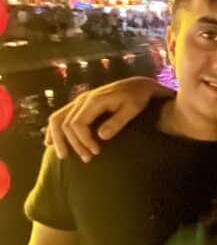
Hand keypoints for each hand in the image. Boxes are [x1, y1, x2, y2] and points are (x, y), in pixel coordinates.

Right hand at [44, 77, 170, 160]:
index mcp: (94, 101)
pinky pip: (60, 116)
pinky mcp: (80, 104)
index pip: (77, 124)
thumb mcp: (132, 109)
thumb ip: (117, 122)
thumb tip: (101, 136)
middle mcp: (82, 99)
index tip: (96, 152)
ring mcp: (79, 101)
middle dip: (73, 144)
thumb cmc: (138, 98)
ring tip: (62, 156)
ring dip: (58, 139)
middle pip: (65, 124)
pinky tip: (50, 142)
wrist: (138, 85)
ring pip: (57, 119)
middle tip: (87, 159)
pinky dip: (53, 130)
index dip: (83, 141)